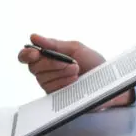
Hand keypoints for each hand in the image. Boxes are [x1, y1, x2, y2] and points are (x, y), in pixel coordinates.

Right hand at [17, 34, 133, 107]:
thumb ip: (54, 44)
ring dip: (61, 73)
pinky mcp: (56, 98)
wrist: (109, 82)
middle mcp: (46, 72)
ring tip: (77, 72)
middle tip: (72, 63)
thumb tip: (34, 37)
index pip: (26, 56)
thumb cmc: (94, 64)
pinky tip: (75, 82)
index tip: (35, 53)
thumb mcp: (76, 49)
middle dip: (52, 64)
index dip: (26, 54)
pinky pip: (51, 90)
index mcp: (49, 57)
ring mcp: (50, 85)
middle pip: (33, 68)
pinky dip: (63, 83)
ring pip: (42, 79)